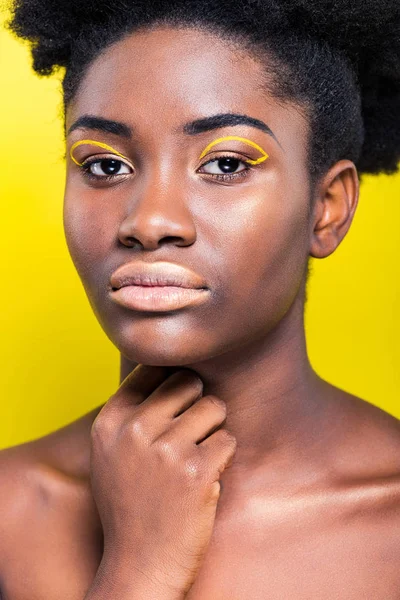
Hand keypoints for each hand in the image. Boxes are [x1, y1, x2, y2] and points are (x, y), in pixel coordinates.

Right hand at [88, 364, 236, 597]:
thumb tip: (169, 367)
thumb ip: (131, 412)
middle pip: (188, 381)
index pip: (151, 367)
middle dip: (197, 403)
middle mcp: (135, 429)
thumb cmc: (130, 504)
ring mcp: (166, 450)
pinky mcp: (197, 471)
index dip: (172, 380)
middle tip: (191, 434)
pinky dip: (223, 458)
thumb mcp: (110, 453)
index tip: (178, 400)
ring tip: (196, 458)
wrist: (140, 565)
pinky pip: (228, 439)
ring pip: (214, 407)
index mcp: (110, 421)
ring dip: (213, 431)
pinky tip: (205, 479)